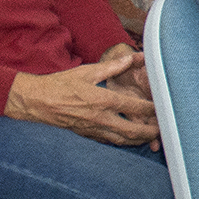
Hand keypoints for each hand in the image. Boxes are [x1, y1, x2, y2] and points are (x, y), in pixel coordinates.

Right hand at [5, 54, 158, 145]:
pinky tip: (129, 139)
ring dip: (138, 140)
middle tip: (162, 129)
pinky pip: (109, 142)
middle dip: (150, 131)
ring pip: (122, 140)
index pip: (135, 107)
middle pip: (133, 131)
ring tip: (151, 137)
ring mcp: (93, 129)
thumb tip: (133, 57)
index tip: (163, 107)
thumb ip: (112, 66)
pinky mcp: (86, 135)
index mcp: (103, 100)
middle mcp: (100, 118)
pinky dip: (122, 142)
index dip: (151, 109)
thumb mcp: (87, 71)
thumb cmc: (60, 84)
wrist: (35, 101)